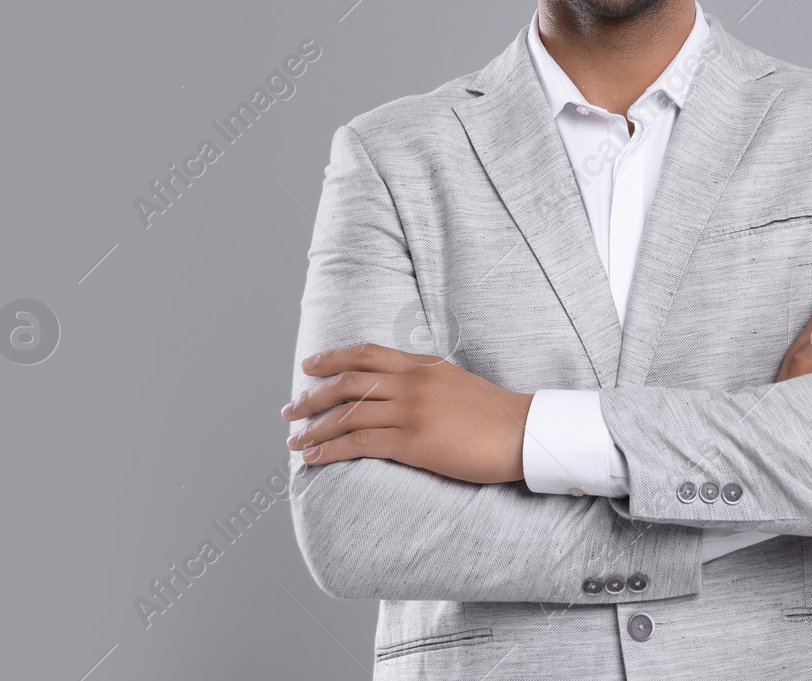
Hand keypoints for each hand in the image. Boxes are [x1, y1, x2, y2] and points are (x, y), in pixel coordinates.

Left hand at [282, 343, 533, 484]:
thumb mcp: (456, 382)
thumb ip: (425, 381)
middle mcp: (412, 383)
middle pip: (348, 383)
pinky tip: (315, 458)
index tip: (309, 366)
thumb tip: (398, 389)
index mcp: (422, 365)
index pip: (367, 354)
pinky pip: (359, 443)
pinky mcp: (413, 442)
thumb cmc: (493, 415)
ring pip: (348, 414)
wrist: (521, 433)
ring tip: (294, 441)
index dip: (332, 358)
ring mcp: (411, 411)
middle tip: (290, 410)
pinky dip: (330, 450)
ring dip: (315, 428)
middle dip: (313, 396)